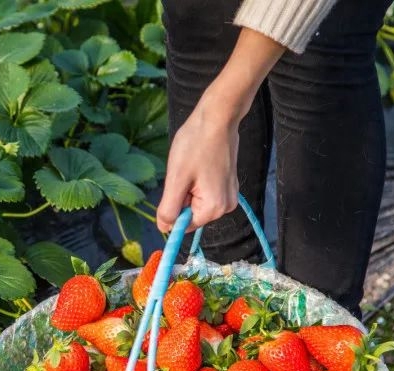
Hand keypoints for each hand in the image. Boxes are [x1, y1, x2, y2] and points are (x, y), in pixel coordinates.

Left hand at [157, 106, 240, 232]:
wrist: (218, 119)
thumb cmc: (195, 145)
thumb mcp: (176, 179)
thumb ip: (169, 209)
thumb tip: (164, 229)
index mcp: (214, 208)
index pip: (184, 225)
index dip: (174, 207)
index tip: (178, 184)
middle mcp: (226, 207)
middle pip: (192, 213)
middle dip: (183, 196)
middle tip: (185, 172)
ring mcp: (229, 195)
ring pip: (197, 202)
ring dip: (189, 188)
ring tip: (193, 167)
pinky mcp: (228, 185)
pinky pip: (206, 192)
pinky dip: (197, 182)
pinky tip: (200, 165)